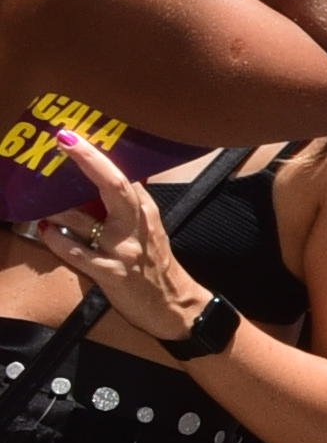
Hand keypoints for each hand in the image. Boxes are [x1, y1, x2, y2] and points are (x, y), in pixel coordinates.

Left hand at [24, 130, 213, 347]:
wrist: (175, 306)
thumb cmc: (155, 264)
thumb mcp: (149, 228)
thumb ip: (128, 205)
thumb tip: (102, 177)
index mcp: (145, 211)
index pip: (124, 175)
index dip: (97, 154)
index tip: (71, 136)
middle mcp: (136, 225)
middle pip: (113, 184)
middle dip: (87, 160)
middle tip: (62, 140)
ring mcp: (123, 249)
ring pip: (82, 219)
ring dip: (53, 208)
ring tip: (35, 201)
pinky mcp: (111, 273)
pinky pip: (76, 252)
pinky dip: (56, 240)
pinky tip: (45, 232)